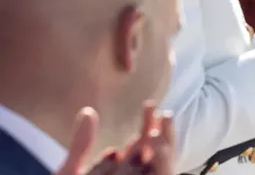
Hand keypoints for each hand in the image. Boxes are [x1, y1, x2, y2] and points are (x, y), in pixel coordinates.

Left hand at [56, 103, 174, 174]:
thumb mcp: (71, 173)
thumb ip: (81, 146)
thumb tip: (88, 112)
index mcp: (120, 173)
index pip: (141, 146)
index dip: (148, 124)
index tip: (150, 104)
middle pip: (158, 154)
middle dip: (163, 132)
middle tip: (163, 112)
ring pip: (164, 167)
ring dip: (166, 147)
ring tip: (157, 130)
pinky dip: (163, 164)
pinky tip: (154, 148)